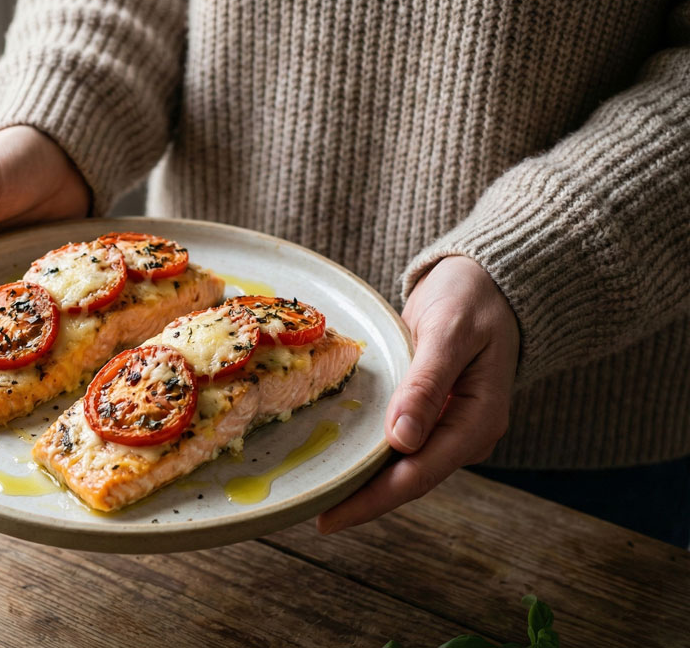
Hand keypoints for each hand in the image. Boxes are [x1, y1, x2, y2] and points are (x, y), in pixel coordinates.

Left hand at [317, 256, 519, 533]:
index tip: (330, 516)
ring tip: (316, 494)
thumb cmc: (471, 298)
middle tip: (311, 512)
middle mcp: (465, 434)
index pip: (418, 475)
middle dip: (361, 499)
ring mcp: (448, 427)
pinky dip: (368, 454)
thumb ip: (427, 383)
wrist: (486, 279)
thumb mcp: (449, 332)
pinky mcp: (431, 415)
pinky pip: (397, 444)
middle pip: (407, 480)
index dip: (372, 500)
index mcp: (478, 421)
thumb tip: (402, 440)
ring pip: (400, 466)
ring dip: (362, 481)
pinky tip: (336, 458)